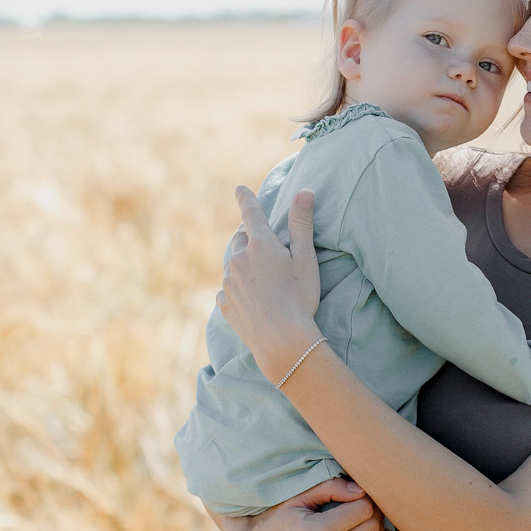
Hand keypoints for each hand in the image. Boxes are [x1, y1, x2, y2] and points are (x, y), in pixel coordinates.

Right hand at [211, 477, 388, 530]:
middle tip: (361, 508)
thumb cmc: (278, 519)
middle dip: (371, 514)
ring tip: (364, 525)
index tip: (357, 497)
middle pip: (371, 529)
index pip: (363, 510)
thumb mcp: (298, 497)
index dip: (364, 499)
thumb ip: (331, 487)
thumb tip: (363, 490)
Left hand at [218, 186, 321, 380]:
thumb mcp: (306, 258)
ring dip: (244, 265)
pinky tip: (251, 299)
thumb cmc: (299, 297)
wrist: (282, 340)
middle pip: (241, 240)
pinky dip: (237, 288)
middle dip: (250, 238)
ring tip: (263, 280)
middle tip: (265, 247)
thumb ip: (302, 224)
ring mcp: (229, 282)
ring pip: (234, 265)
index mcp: (260, 244)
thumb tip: (303, 192)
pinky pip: (228, 289)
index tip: (239, 189)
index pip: (251, 213)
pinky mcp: (224, 304)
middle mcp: (238, 259)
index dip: (246, 199)